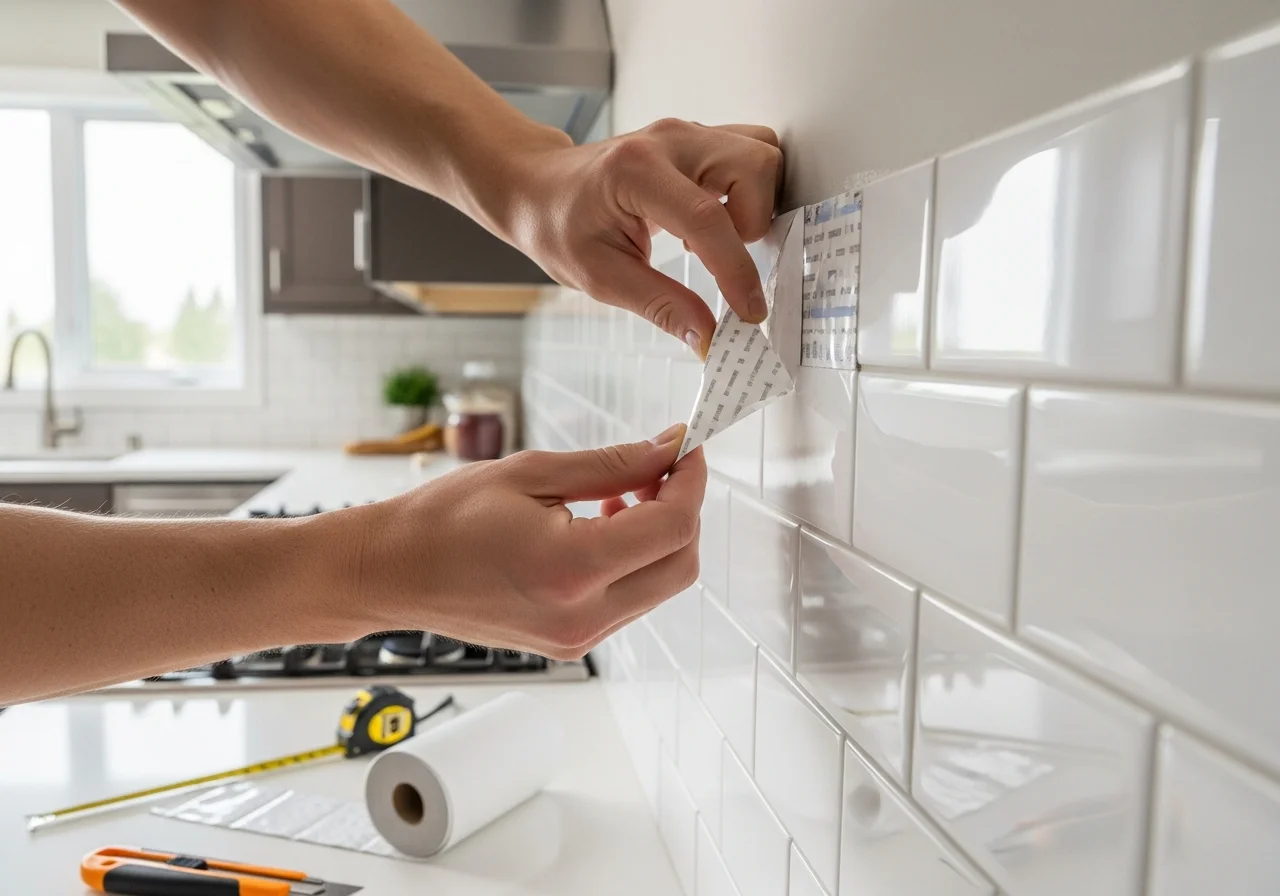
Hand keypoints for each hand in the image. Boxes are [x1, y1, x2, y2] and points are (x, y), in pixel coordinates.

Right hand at [346, 425, 704, 658]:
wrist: (390, 574)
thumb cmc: (442, 520)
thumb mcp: (530, 473)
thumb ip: (611, 463)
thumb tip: (667, 449)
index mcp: (572, 569)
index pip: (671, 528)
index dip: (690, 482)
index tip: (685, 449)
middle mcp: (582, 617)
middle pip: (680, 566)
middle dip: (683, 511)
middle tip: (660, 468)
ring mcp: (577, 639)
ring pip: (659, 585)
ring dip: (657, 536)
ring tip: (618, 493)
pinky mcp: (568, 644)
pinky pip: (628, 601)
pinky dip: (632, 561)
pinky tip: (599, 525)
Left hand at [496, 119, 782, 356]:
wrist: (538, 188)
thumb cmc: (557, 225)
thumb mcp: (599, 277)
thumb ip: (659, 306)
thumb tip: (707, 338)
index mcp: (636, 171)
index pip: (707, 219)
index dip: (736, 271)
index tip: (749, 311)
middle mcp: (670, 141)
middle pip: (756, 166)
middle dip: (755, 223)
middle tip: (724, 260)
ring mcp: (687, 135)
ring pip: (762, 153)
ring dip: (758, 204)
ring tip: (719, 239)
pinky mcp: (697, 141)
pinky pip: (750, 154)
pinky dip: (750, 192)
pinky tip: (715, 222)